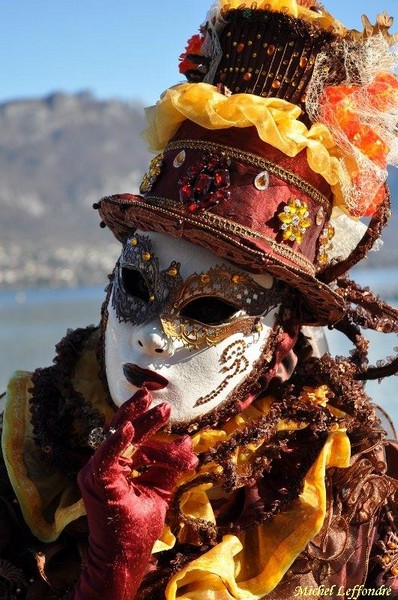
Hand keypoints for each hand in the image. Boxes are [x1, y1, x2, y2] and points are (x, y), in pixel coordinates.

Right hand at [73, 388, 196, 599]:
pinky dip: (116, 443)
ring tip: (151, 403)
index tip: (170, 413)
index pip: (136, 439)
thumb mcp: (161, 489)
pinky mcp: (96, 482)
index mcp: (118, 465)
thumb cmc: (139, 525)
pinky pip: (105, 458)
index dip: (153, 427)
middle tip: (153, 394)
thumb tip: (187, 439)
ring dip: (135, 420)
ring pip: (117, 438)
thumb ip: (170, 465)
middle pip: (121, 430)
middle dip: (139, 411)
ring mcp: (97, 472)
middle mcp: (105, 464)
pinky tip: (128, 428)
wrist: (125, 555)